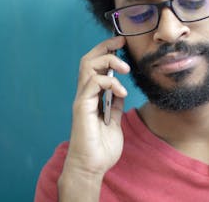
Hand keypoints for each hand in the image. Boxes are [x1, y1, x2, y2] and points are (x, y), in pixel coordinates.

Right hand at [63, 36, 130, 178]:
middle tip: (121, 42)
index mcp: (93, 96)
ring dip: (108, 61)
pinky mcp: (82, 107)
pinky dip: (110, 82)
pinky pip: (93, 83)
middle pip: (88, 60)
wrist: (92, 167)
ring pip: (88, 66)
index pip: (95, 66)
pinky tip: (121, 92)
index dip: (106, 51)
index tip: (121, 43)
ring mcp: (82, 99)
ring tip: (125, 69)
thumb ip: (115, 105)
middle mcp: (85, 94)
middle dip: (105, 47)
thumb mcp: (114, 121)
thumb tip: (119, 92)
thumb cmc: (101, 147)